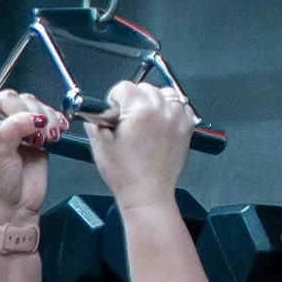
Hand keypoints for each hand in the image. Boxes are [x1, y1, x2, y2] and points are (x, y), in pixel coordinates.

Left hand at [0, 87, 64, 225]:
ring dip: (49, 117)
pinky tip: (60, 130)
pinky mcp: (41, 141)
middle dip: (36, 112)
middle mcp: (5, 124)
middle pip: (24, 101)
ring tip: (50, 136)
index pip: (3, 100)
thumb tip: (35, 117)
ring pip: (40, 109)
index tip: (24, 121)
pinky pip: (52, 122)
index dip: (16, 106)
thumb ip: (12, 129)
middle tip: (40, 133)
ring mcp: (24, 132)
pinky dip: (58, 122)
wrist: (11, 210)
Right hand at [87, 75, 195, 209]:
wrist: (148, 194)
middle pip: (144, 87)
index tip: (113, 113)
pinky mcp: (186, 128)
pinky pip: (181, 106)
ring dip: (153, 101)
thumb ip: (95, 122)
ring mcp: (177, 118)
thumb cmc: (125, 175)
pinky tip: (161, 122)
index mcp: (139, 110)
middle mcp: (161, 109)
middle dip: (133, 100)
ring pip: (164, 93)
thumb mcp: (100, 146)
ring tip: (145, 120)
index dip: (114, 99)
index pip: (124, 87)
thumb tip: (94, 113)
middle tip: (127, 121)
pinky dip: (171, 109)